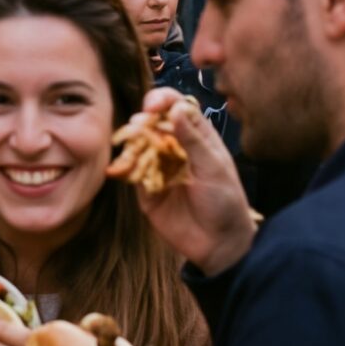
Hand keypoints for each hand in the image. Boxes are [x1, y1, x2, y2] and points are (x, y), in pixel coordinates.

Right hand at [131, 91, 256, 275]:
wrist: (220, 245)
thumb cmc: (226, 203)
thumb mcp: (214, 168)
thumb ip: (193, 140)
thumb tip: (176, 107)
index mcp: (198, 138)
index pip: (177, 107)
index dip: (163, 100)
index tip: (152, 104)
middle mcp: (176, 148)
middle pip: (153, 122)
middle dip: (144, 119)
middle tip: (140, 123)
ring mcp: (159, 167)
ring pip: (139, 144)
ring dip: (132, 140)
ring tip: (129, 141)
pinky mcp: (146, 188)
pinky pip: (131, 172)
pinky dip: (123, 167)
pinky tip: (118, 168)